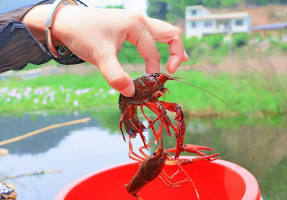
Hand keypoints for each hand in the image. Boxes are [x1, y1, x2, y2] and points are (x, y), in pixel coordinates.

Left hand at [22, 5, 188, 96]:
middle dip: (176, 52)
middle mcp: (140, 20)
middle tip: (174, 70)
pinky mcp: (128, 26)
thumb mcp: (100, 56)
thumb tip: (131, 93)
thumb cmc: (82, 34)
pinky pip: (151, 34)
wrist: (65, 21)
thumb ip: (116, 75)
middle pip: (170, 33)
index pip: (153, 52)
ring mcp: (134, 21)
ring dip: (171, 46)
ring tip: (177, 61)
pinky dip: (159, 44)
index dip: (153, 71)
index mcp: (136, 25)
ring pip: (162, 31)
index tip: (148, 86)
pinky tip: (158, 52)